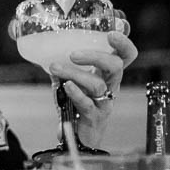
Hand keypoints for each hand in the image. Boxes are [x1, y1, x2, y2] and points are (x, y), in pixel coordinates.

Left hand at [53, 31, 138, 148]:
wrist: (81, 137)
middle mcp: (111, 86)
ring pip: (97, 85)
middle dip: (96, 56)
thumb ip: (64, 65)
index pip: (125, 55)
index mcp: (109, 74)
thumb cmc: (77, 103)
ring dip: (75, 74)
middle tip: (74, 54)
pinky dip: (76, 93)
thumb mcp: (73, 80)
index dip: (123, 44)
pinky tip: (65, 86)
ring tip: (55, 68)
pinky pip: (88, 103)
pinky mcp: (95, 117)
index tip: (111, 33)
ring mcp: (104, 102)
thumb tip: (43, 46)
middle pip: (116, 66)